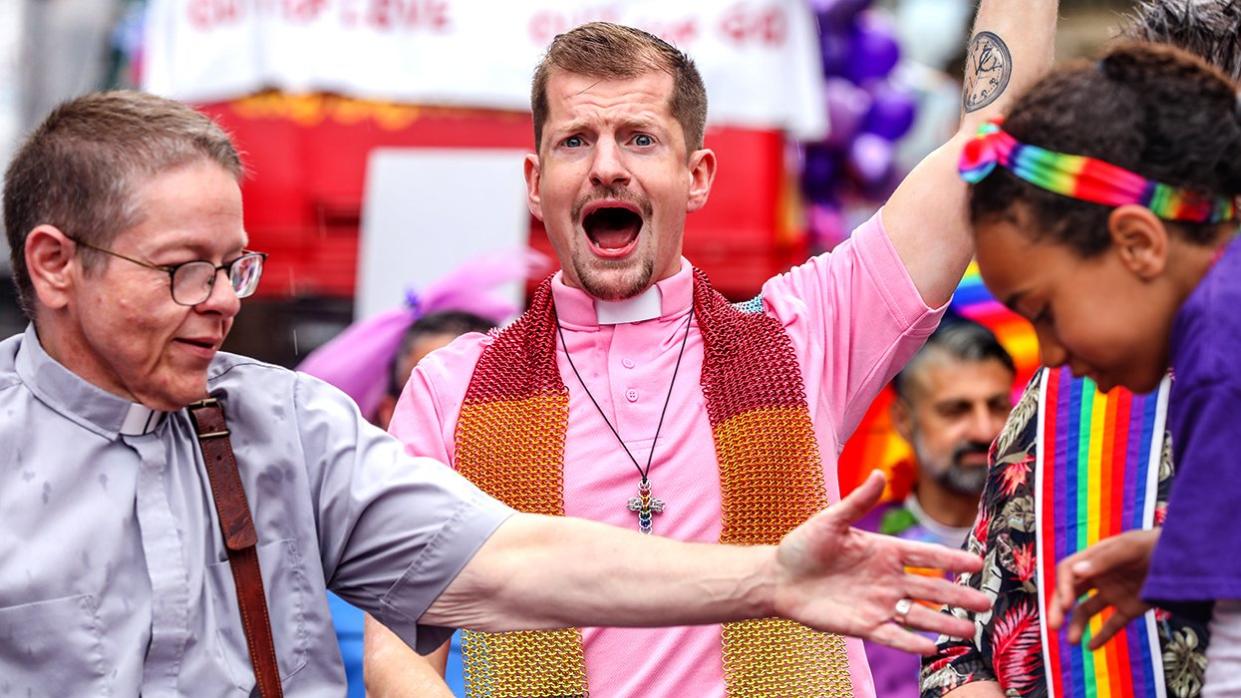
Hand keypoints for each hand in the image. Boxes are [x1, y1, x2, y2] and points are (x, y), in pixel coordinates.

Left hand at [771, 471, 989, 654]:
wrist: (778, 579)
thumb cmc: (803, 546)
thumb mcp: (831, 520)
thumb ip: (858, 502)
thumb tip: (880, 473)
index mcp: (884, 551)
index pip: (925, 555)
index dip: (951, 558)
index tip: (978, 562)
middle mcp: (888, 579)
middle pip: (931, 589)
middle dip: (959, 596)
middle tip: (987, 604)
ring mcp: (878, 604)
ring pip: (918, 615)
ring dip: (944, 624)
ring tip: (971, 632)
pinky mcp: (863, 625)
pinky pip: (893, 635)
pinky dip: (911, 642)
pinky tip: (931, 648)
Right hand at [1046, 528, 1158, 649]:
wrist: (1188, 558)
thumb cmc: (1156, 545)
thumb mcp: (1131, 548)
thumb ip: (1105, 559)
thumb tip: (1076, 572)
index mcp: (1094, 558)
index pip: (1068, 572)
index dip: (1062, 587)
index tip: (1066, 604)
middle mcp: (1099, 576)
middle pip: (1071, 592)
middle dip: (1059, 609)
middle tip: (1052, 626)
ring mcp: (1114, 593)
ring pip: (1087, 610)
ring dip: (1077, 625)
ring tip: (1072, 642)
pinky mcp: (1130, 608)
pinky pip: (1112, 624)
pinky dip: (1102, 636)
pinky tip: (1091, 647)